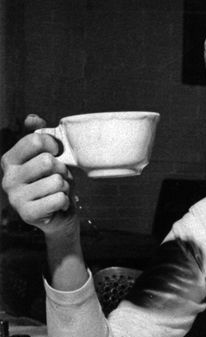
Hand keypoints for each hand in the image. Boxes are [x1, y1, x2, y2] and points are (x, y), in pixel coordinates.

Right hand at [1, 114, 77, 235]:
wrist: (58, 218)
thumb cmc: (53, 185)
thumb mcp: (46, 159)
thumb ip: (37, 138)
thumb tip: (32, 118)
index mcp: (9, 160)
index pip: (35, 141)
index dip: (53, 146)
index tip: (56, 154)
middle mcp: (8, 178)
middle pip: (48, 161)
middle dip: (62, 170)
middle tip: (59, 179)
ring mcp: (16, 197)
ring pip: (57, 181)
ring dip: (65, 188)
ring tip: (58, 193)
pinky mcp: (27, 213)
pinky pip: (59, 198)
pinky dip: (65, 202)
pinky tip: (57, 206)